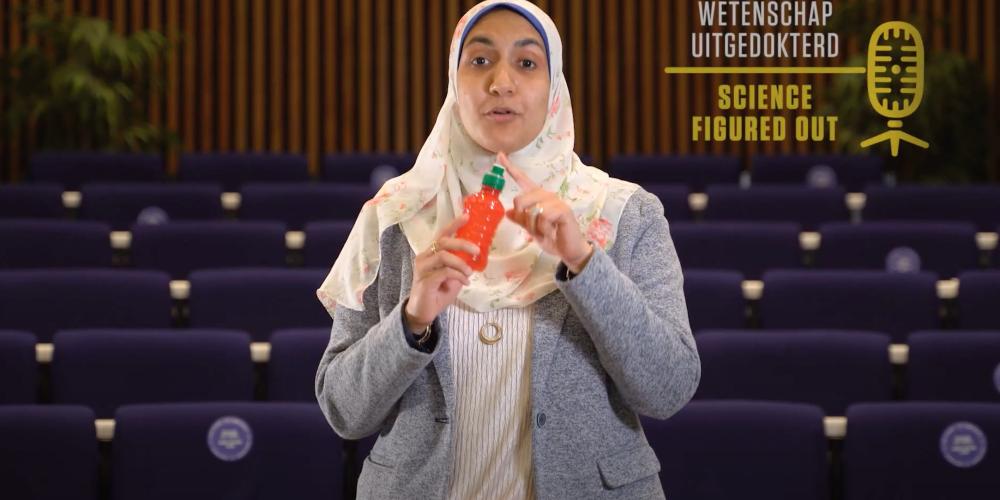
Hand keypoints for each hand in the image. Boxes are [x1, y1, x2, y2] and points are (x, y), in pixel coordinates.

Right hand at [404, 214, 479, 331]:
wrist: (423, 312)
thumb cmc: (437, 293)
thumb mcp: (452, 277)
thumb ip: (459, 265)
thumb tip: (474, 257)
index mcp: (431, 254)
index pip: (441, 234)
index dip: (453, 224)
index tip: (467, 216)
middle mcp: (424, 257)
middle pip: (443, 242)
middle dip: (462, 244)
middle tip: (477, 251)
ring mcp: (422, 269)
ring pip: (443, 256)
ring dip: (461, 263)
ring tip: (469, 272)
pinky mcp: (425, 281)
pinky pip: (444, 272)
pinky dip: (458, 275)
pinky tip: (464, 282)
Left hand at [498, 152, 593, 273]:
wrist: (569, 249)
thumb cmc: (553, 237)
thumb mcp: (532, 229)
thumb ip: (521, 220)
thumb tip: (507, 212)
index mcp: (537, 197)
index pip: (522, 179)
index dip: (510, 168)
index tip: (499, 155)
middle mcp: (546, 195)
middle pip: (520, 199)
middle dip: (523, 218)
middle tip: (534, 229)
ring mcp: (555, 201)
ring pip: (531, 211)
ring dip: (534, 227)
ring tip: (545, 231)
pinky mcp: (563, 210)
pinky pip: (543, 217)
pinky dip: (544, 229)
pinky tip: (552, 231)